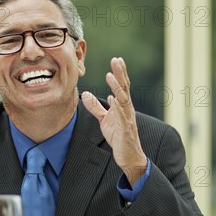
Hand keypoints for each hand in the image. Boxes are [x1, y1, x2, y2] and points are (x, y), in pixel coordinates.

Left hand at [81, 57, 146, 185]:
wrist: (129, 156)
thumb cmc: (118, 136)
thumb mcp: (104, 119)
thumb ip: (95, 107)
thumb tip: (86, 94)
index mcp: (122, 106)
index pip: (121, 86)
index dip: (119, 73)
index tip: (116, 59)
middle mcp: (127, 109)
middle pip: (124, 88)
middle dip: (121, 73)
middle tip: (117, 60)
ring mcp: (127, 118)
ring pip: (123, 99)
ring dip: (117, 87)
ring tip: (111, 75)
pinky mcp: (125, 129)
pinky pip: (122, 116)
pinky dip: (118, 107)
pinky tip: (114, 99)